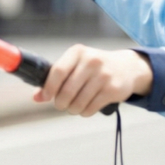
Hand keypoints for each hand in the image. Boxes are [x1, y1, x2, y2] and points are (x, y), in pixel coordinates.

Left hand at [33, 45, 152, 116]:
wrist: (127, 67)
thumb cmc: (93, 67)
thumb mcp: (76, 65)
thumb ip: (55, 79)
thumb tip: (37, 97)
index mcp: (78, 52)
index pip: (58, 71)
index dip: (49, 88)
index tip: (46, 97)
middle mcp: (91, 61)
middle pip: (66, 91)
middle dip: (60, 103)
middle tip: (62, 104)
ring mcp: (103, 75)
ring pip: (77, 103)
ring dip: (73, 109)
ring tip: (75, 105)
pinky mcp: (112, 89)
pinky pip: (90, 109)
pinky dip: (84, 112)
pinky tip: (87, 106)